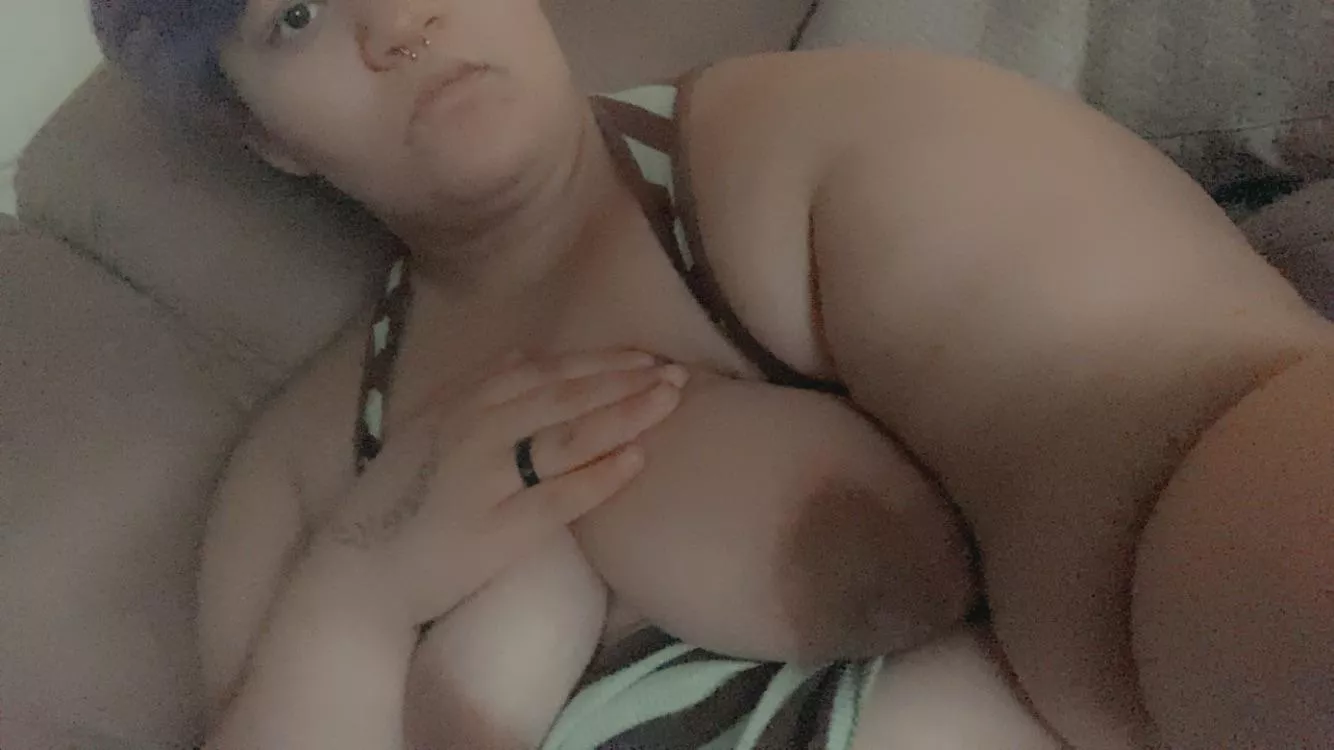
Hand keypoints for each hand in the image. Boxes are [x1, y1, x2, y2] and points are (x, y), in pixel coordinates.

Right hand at [299, 349, 687, 634]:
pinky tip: (636, 459)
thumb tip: (525, 357)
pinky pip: (557, 498)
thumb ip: (475, 390)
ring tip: (668, 402)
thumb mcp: (428, 427)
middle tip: (676, 372)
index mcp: (460, 405)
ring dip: (622, 415)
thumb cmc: (398, 500)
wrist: (356, 571)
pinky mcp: (495, 531)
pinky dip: (599, 476)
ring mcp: (485, 480)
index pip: (542, 373)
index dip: (597, 362)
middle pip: (563, 397)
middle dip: (624, 381)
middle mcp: (473, 432)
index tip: (643, 357)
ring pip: (566, 438)